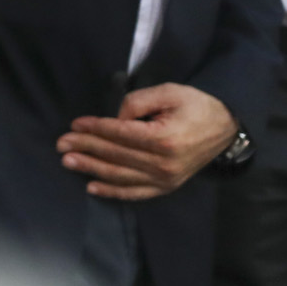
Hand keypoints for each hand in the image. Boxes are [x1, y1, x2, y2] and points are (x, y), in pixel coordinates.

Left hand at [58, 82, 236, 200]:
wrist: (226, 128)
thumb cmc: (195, 106)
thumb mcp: (168, 92)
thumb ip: (137, 102)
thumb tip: (114, 118)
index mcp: (165, 139)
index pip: (120, 135)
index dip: (95, 129)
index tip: (74, 124)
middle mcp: (164, 164)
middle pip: (117, 156)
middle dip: (86, 148)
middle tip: (61, 144)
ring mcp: (167, 179)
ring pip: (121, 176)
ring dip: (92, 169)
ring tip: (68, 162)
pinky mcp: (168, 187)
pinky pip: (137, 192)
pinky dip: (114, 192)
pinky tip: (92, 187)